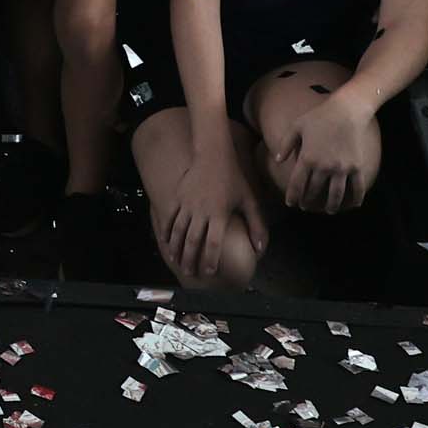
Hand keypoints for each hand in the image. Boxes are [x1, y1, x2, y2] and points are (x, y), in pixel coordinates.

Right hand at [161, 146, 267, 282]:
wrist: (213, 153)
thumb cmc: (234, 178)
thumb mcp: (250, 201)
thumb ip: (257, 226)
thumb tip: (260, 250)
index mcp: (219, 213)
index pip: (213, 242)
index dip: (210, 259)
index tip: (209, 272)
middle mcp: (201, 211)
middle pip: (192, 240)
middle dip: (190, 259)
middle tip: (189, 273)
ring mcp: (187, 203)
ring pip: (178, 231)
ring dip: (177, 248)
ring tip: (177, 262)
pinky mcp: (178, 196)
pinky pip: (170, 217)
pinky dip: (167, 231)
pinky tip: (166, 242)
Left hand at [271, 93, 373, 213]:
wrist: (346, 111)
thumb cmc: (319, 116)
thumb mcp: (296, 126)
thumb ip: (286, 144)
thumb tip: (278, 160)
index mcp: (307, 158)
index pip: (297, 184)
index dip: (293, 196)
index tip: (291, 203)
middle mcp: (324, 167)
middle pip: (315, 191)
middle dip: (308, 201)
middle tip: (306, 205)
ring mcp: (341, 168)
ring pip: (335, 195)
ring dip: (331, 205)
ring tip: (329, 210)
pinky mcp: (356, 167)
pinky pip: (357, 187)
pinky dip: (355, 199)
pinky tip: (353, 205)